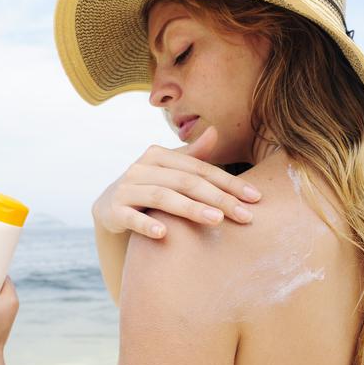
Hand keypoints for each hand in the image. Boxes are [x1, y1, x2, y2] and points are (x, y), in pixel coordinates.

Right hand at [92, 125, 261, 237]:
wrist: (108, 207)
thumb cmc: (148, 187)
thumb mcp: (169, 171)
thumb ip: (193, 156)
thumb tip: (214, 131)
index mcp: (158, 155)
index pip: (200, 169)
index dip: (228, 182)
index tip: (255, 198)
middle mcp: (141, 167)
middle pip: (185, 182)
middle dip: (217, 198)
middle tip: (244, 215)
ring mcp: (126, 188)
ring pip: (162, 197)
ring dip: (191, 209)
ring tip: (216, 221)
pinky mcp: (113, 209)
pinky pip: (131, 217)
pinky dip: (146, 224)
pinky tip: (163, 234)